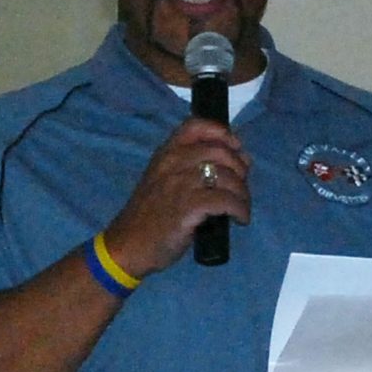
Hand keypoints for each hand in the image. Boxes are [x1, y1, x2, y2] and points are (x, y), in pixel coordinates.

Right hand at [100, 116, 250, 277]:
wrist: (128, 245)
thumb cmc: (150, 215)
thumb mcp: (162, 180)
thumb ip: (189, 166)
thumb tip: (234, 160)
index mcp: (165, 153)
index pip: (195, 126)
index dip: (222, 133)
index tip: (236, 148)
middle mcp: (172, 162)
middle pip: (221, 151)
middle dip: (240, 168)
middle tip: (241, 187)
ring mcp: (180, 184)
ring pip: (228, 176)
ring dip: (243, 193)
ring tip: (241, 207)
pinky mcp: (188, 207)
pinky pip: (226, 200)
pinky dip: (240, 209)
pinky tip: (240, 219)